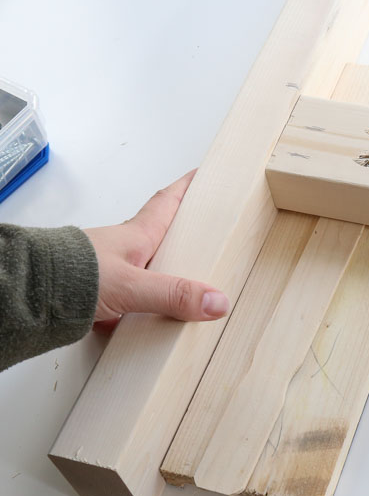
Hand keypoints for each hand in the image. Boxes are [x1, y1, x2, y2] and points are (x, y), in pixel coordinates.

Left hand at [86, 171, 229, 333]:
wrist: (25, 297)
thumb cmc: (70, 276)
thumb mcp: (132, 285)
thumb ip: (174, 294)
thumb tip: (216, 301)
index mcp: (137, 235)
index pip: (168, 202)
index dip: (187, 187)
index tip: (202, 174)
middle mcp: (125, 250)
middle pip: (160, 233)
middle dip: (182, 230)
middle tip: (203, 228)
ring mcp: (111, 273)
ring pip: (147, 267)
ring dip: (165, 273)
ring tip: (189, 286)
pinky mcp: (100, 296)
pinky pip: (131, 298)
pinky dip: (145, 306)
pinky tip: (153, 321)